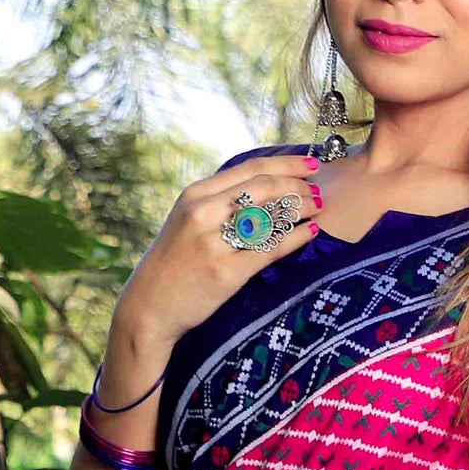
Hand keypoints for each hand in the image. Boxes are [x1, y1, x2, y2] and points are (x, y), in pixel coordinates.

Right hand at [100, 153, 325, 393]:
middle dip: (299, 186)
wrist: (149, 306)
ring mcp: (213, 243)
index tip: (311, 164)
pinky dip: (295, 238)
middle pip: (264, 187)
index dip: (286, 164)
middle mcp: (203, 213)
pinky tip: (310, 233)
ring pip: (269, 215)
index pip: (251, 169)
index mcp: (196, 194)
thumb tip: (262, 187)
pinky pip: (269, 250)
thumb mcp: (187, 220)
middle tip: (320, 191)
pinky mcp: (225, 273)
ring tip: (320, 208)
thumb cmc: (174, 264)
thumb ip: (218, 201)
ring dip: (301, 208)